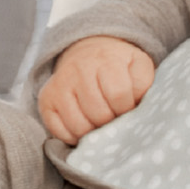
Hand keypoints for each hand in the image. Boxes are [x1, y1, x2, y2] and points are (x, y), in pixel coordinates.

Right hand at [38, 37, 155, 144]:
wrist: (88, 51)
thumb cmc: (118, 65)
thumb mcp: (138, 65)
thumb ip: (143, 84)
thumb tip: (136, 107)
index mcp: (105, 60)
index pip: (119, 95)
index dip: (127, 109)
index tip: (128, 108)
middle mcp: (78, 70)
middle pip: (99, 114)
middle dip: (111, 122)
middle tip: (114, 117)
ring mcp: (59, 85)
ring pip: (79, 126)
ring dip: (93, 132)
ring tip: (100, 123)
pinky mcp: (46, 100)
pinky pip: (58, 131)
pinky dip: (73, 137)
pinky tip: (83, 126)